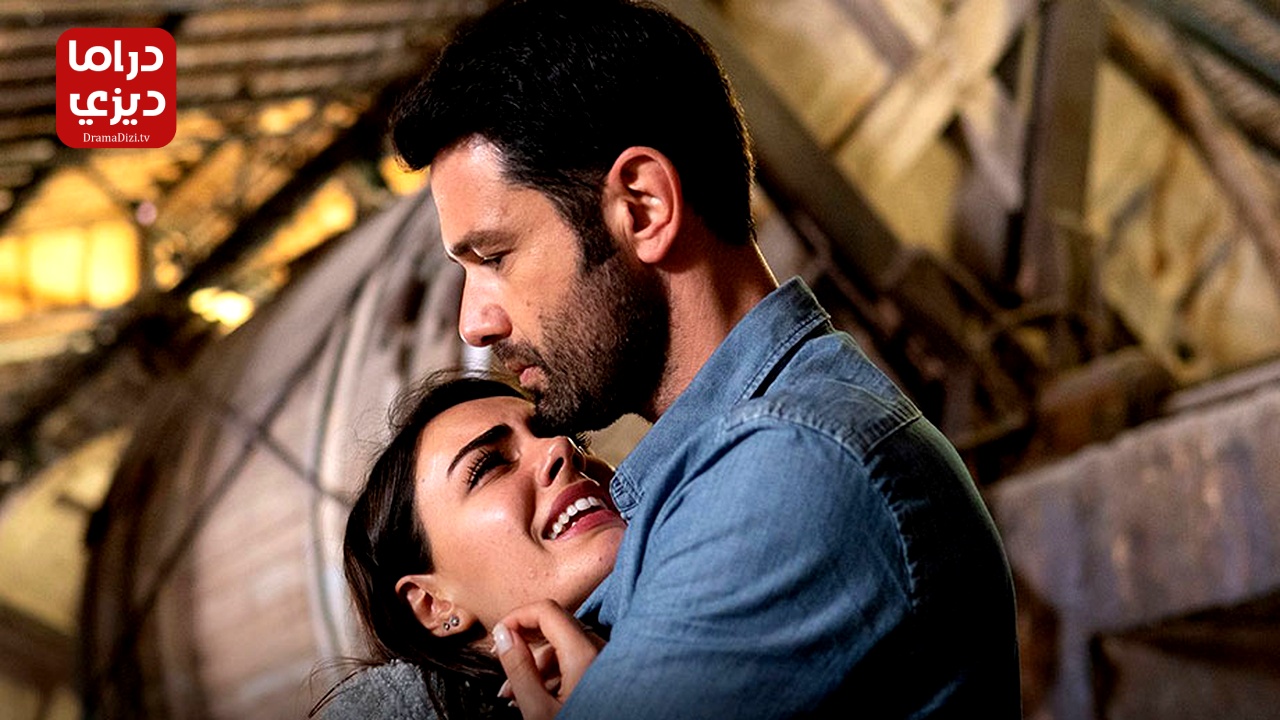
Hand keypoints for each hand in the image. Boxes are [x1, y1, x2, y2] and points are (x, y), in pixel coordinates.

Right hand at [492, 600, 604, 719]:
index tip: (499, 635)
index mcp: (584, 653)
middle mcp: (601, 651)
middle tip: (505, 674)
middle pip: (555, 629)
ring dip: (538, 665)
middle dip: (525, 648)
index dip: (517, 617)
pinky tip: (540, 697)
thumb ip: (519, 667)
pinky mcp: (608, 676)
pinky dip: (556, 673)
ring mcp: (606, 662)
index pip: (547, 611)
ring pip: (565, 646)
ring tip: (517, 695)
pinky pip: (578, 661)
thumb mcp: (537, 708)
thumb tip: (503, 634)